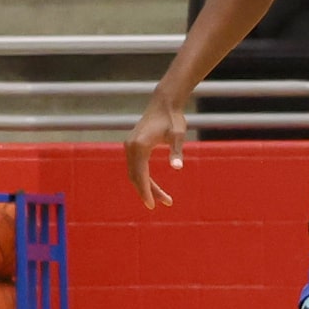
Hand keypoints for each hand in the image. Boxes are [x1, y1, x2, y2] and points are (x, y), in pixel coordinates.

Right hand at [125, 92, 186, 207]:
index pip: (140, 175)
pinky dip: (144, 178)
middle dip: (148, 192)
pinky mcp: (132, 145)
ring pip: (135, 173)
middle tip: (165, 203)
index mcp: (139, 146)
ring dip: (147, 187)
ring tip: (164, 198)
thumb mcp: (178, 135)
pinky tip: (154, 187)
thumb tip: (177, 167)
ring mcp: (130, 146)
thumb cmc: (173, 118)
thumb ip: (177, 151)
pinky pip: (136, 167)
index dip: (146, 192)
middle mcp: (130, 147)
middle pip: (136, 177)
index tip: (152, 206)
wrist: (164, 103)